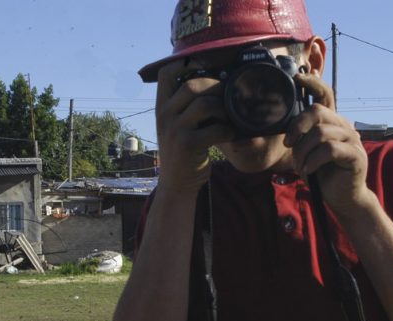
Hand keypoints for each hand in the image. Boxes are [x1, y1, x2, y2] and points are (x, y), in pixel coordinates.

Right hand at [155, 60, 232, 193]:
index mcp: (161, 107)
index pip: (166, 73)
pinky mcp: (188, 145)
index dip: (186, 64)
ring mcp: (175, 130)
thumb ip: (184, 106)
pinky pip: (216, 129)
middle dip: (215, 86)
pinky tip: (231, 134)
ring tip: (231, 117)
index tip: (204, 67)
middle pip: (192, 85)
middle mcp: (164, 115)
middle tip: (228, 95)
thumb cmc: (183, 152)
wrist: (176, 184)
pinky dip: (228, 130)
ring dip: (224, 108)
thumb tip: (212, 81)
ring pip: (205, 104)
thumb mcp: (175, 126)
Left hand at [284, 73, 371, 215]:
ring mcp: (353, 140)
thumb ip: (302, 137)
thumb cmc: (323, 174)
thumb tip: (284, 127)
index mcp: (332, 122)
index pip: (326, 94)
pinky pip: (329, 150)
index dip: (313, 83)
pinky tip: (309, 170)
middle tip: (289, 146)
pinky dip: (313, 161)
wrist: (342, 197)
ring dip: (303, 152)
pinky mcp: (356, 156)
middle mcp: (344, 126)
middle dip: (297, 128)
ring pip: (320, 133)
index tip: (297, 78)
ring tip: (300, 167)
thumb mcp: (307, 152)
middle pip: (317, 112)